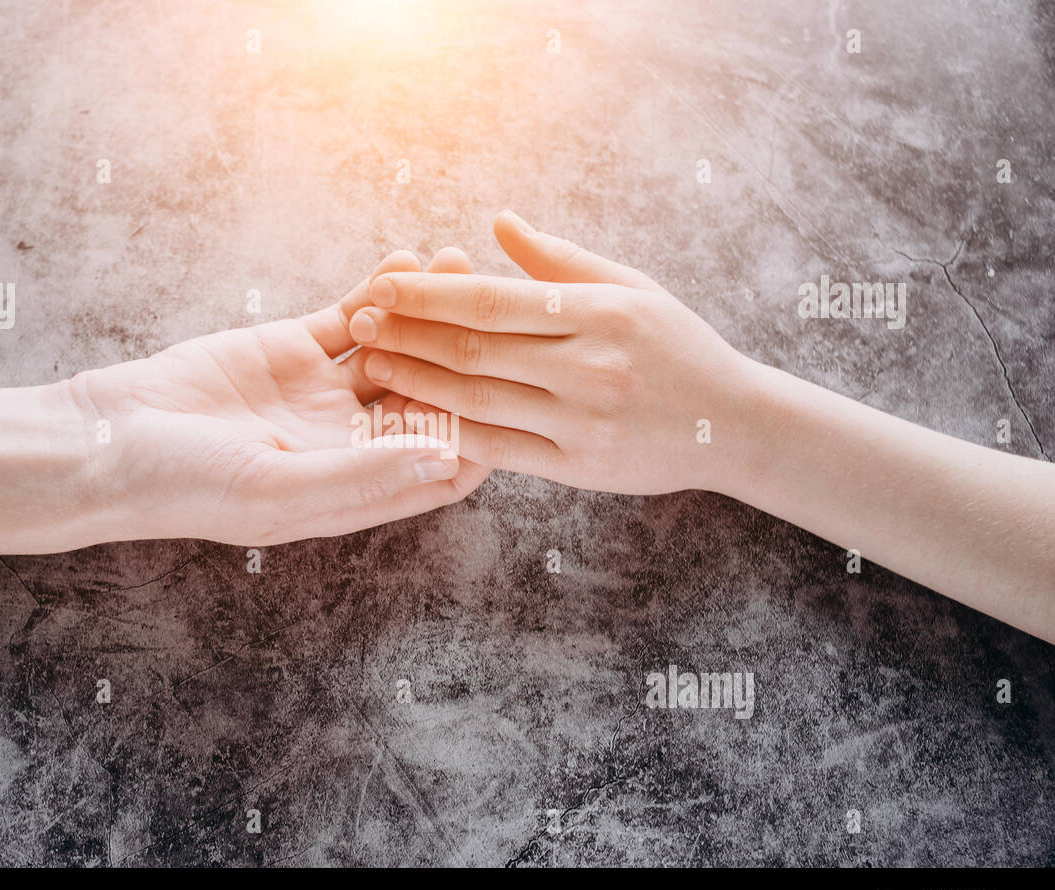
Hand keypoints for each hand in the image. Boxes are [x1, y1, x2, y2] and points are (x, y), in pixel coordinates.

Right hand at [68, 248, 490, 545]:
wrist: (108, 439)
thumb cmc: (187, 486)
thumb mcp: (280, 490)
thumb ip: (366, 472)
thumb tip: (453, 460)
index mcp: (355, 486)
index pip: (439, 465)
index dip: (479, 434)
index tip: (508, 395)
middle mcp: (349, 441)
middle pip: (425, 397)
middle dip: (462, 356)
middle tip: (495, 309)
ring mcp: (323, 393)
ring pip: (395, 348)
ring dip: (427, 312)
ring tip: (458, 264)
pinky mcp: (292, 349)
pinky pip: (349, 316)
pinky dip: (377, 290)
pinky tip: (406, 259)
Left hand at [347, 211, 761, 496]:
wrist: (732, 424)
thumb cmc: (678, 347)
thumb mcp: (632, 288)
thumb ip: (560, 259)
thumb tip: (496, 222)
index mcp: (600, 312)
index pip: (494, 297)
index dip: (430, 291)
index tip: (382, 282)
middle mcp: (589, 365)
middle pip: (477, 347)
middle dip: (408, 332)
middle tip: (358, 320)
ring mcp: (582, 420)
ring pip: (479, 399)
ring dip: (417, 381)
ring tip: (374, 364)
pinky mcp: (578, 466)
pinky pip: (501, 448)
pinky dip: (452, 433)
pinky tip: (413, 417)